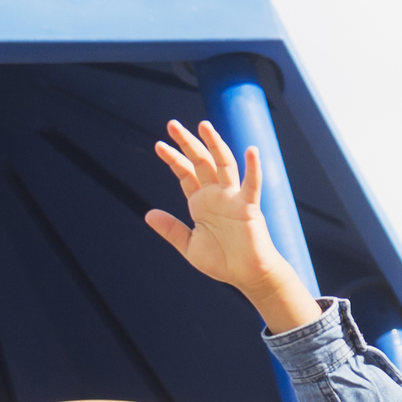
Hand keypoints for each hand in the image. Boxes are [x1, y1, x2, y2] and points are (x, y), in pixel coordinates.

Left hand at [146, 120, 320, 333]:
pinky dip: (253, 167)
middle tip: (172, 124)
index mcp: (201, 202)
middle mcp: (216, 195)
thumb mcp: (189, 246)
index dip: (173, 159)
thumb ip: (171, 230)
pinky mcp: (249, 208)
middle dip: (187, 143)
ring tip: (204, 126)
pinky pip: (252, 184)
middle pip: (201, 162)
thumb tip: (148, 214)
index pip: (185, 173)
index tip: (158, 145)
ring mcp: (233, 198)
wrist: (246, 276)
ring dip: (215, 145)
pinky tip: (251, 150)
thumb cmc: (222, 261)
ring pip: (224, 165)